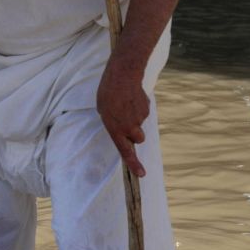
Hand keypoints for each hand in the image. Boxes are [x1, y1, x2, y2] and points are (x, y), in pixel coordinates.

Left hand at [96, 62, 149, 177]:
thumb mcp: (103, 111)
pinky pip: (143, 112)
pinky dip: (138, 107)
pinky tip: (132, 97)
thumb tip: (123, 128)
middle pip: (138, 138)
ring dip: (135, 117)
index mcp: (115, 129)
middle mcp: (129, 127)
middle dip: (135, 133)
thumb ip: (113, 123)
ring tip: (125, 103)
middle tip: (126, 120)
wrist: (123, 75)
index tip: (142, 174)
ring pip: (140, 124)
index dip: (134, 164)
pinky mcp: (147, 109)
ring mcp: (139, 118)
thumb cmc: (108, 92)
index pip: (125, 151)